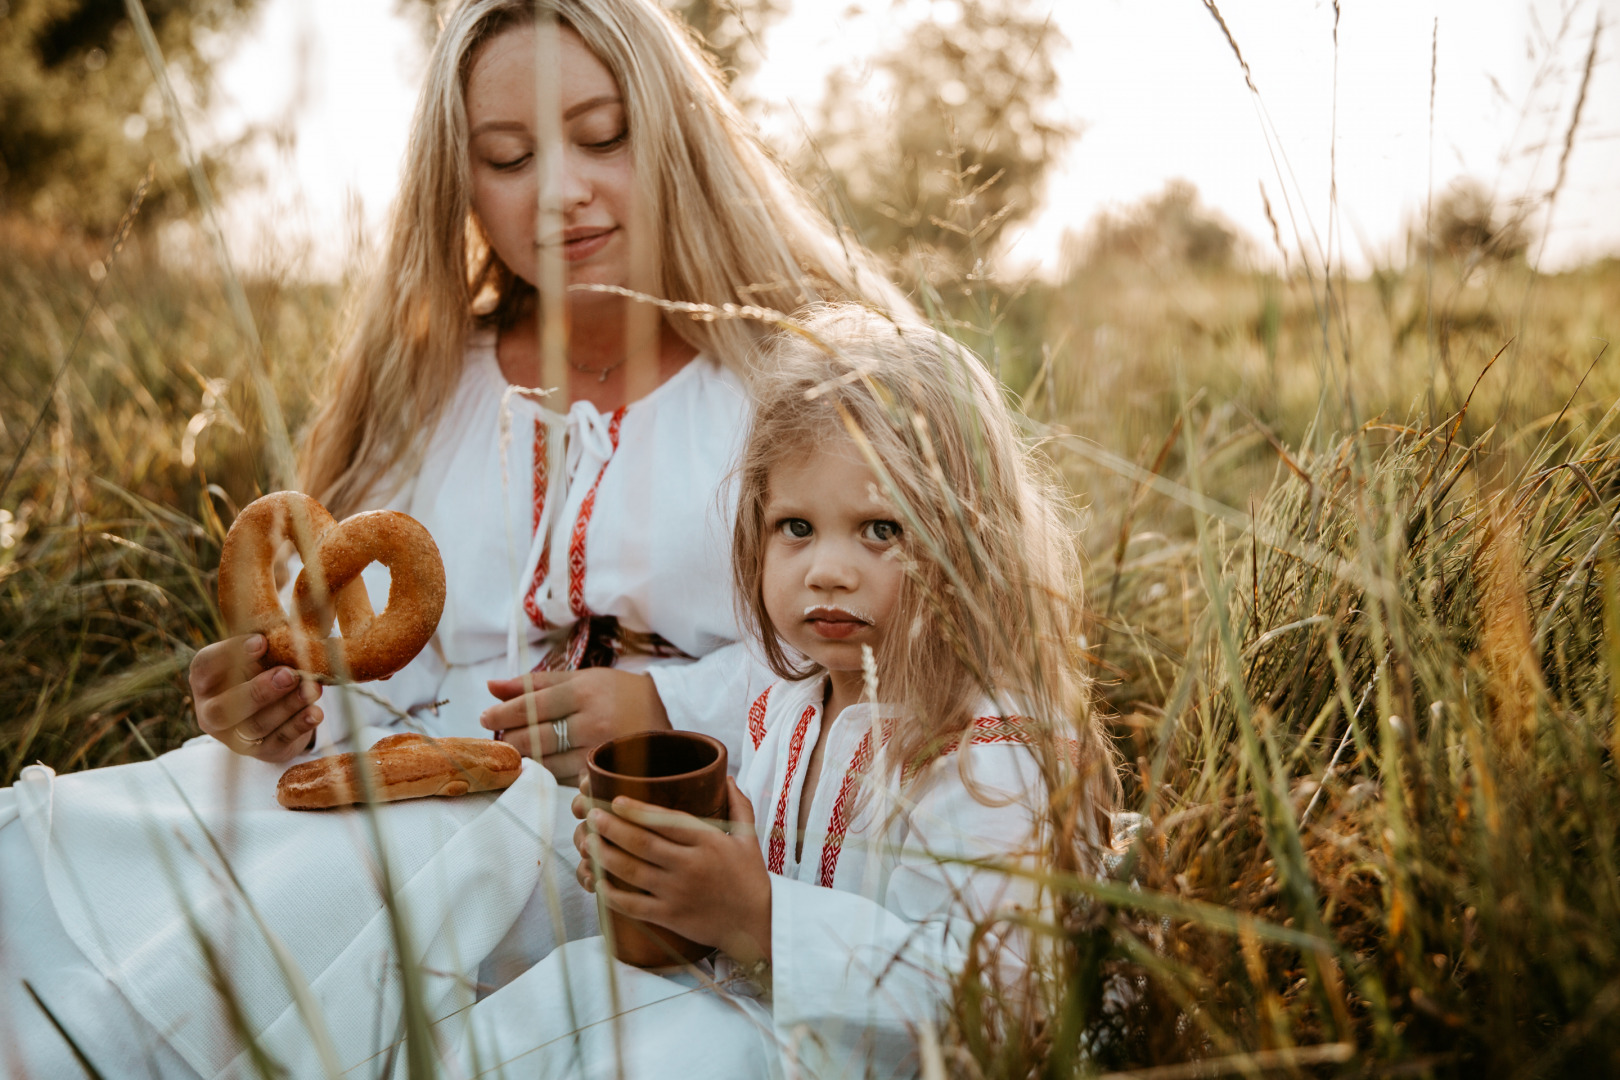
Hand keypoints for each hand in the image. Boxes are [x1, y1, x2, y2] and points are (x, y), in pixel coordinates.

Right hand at [190, 634, 322, 762]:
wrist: (276, 711)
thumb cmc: (264, 671)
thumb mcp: (260, 656)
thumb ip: (267, 647)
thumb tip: (291, 634)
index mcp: (204, 680)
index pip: (205, 666)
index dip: (231, 653)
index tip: (262, 641)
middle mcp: (210, 711)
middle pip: (224, 708)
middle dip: (258, 691)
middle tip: (288, 674)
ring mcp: (233, 736)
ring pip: (256, 725)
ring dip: (287, 706)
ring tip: (312, 689)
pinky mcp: (261, 751)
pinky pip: (279, 740)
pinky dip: (299, 725)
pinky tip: (315, 712)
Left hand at [482, 668, 670, 779]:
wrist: (667, 714)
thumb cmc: (619, 693)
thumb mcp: (582, 678)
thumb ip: (536, 683)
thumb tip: (491, 686)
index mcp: (585, 692)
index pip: (532, 706)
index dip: (503, 714)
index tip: (486, 718)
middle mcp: (592, 723)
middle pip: (535, 738)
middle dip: (509, 741)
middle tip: (499, 740)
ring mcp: (599, 752)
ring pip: (546, 764)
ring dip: (525, 761)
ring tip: (517, 753)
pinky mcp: (604, 776)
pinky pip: (565, 779)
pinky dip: (548, 774)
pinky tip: (544, 765)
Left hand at [573, 777, 771, 965]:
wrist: (757, 923)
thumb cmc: (751, 878)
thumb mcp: (749, 837)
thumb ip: (738, 805)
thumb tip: (725, 777)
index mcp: (707, 842)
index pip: (665, 821)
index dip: (636, 810)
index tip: (614, 800)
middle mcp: (690, 865)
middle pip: (642, 843)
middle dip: (611, 828)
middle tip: (590, 816)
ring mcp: (677, 892)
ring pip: (632, 871)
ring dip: (606, 855)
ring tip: (587, 841)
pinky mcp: (670, 916)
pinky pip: (634, 905)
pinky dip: (612, 894)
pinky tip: (598, 882)